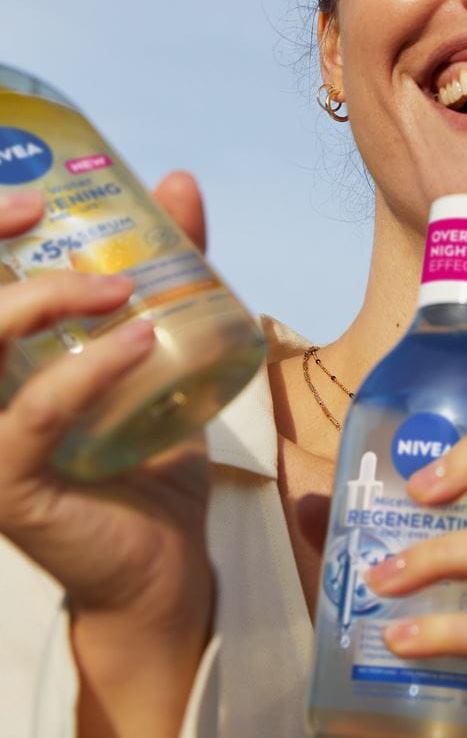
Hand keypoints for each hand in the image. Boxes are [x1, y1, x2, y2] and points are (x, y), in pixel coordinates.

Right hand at [0, 172, 212, 737]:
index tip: (32, 196)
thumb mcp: (161, 343)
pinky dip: (87, 370)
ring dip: (41, 302)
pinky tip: (139, 341)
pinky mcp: (9, 484)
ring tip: (118, 288)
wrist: (162, 556)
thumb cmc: (148, 448)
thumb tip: (178, 181)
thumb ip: (168, 269)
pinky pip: (36, 413)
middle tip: (47, 212)